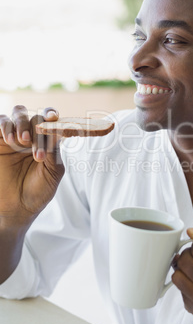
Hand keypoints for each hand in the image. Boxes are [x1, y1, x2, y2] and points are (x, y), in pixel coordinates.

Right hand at [0, 105, 64, 227]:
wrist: (17, 209)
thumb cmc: (38, 191)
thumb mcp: (52, 171)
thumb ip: (54, 150)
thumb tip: (56, 129)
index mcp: (48, 142)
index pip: (51, 121)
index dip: (52, 114)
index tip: (52, 117)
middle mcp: (32, 136)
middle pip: (35, 116)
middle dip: (36, 126)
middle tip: (32, 142)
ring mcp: (14, 137)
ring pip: (18, 114)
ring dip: (22, 123)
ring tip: (22, 141)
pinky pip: (0, 122)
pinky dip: (6, 126)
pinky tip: (10, 141)